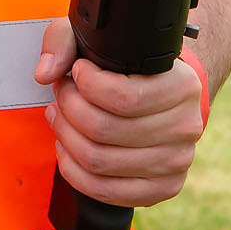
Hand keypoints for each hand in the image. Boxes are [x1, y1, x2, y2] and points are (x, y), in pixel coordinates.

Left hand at [34, 19, 205, 207]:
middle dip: (69, 109)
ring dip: (66, 137)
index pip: (124, 97)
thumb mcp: (100, 39)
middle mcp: (185, 126)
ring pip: (99, 161)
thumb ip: (65, 41)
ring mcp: (176, 162)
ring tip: (60, 117)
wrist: (162, 98)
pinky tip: (67, 147)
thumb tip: (45, 72)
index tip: (76, 72)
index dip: (86, 85)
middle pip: (104, 130)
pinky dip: (74, 170)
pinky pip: (105, 190)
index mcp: (182, 86)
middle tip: (61, 94)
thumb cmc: (130, 68)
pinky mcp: (163, 188)